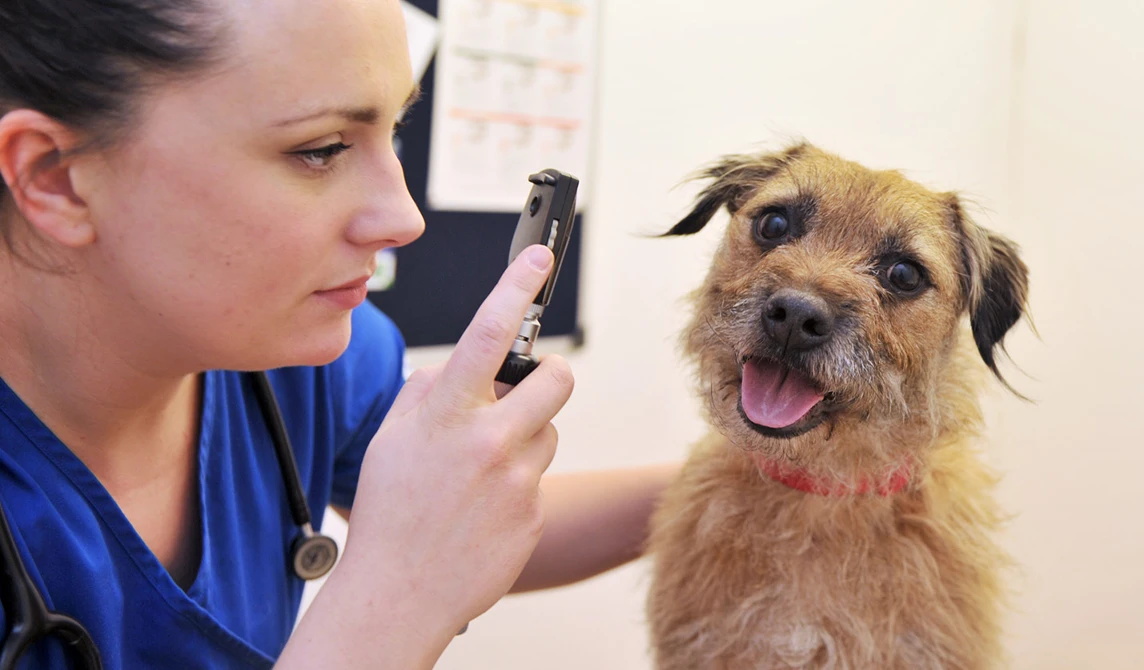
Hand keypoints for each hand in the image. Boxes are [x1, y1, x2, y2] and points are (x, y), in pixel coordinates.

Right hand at [340, 244, 573, 637]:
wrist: (399, 595)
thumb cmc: (389, 514)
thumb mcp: (391, 440)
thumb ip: (424, 393)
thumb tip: (455, 368)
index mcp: (445, 414)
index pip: (488, 334)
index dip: (516, 287)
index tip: (540, 259)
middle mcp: (488, 441)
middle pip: (557, 378)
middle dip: (548, 375)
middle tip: (530, 388)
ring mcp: (517, 480)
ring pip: (548, 432)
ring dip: (526, 439)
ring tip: (483, 472)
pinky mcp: (534, 514)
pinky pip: (539, 480)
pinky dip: (518, 486)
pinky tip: (483, 510)